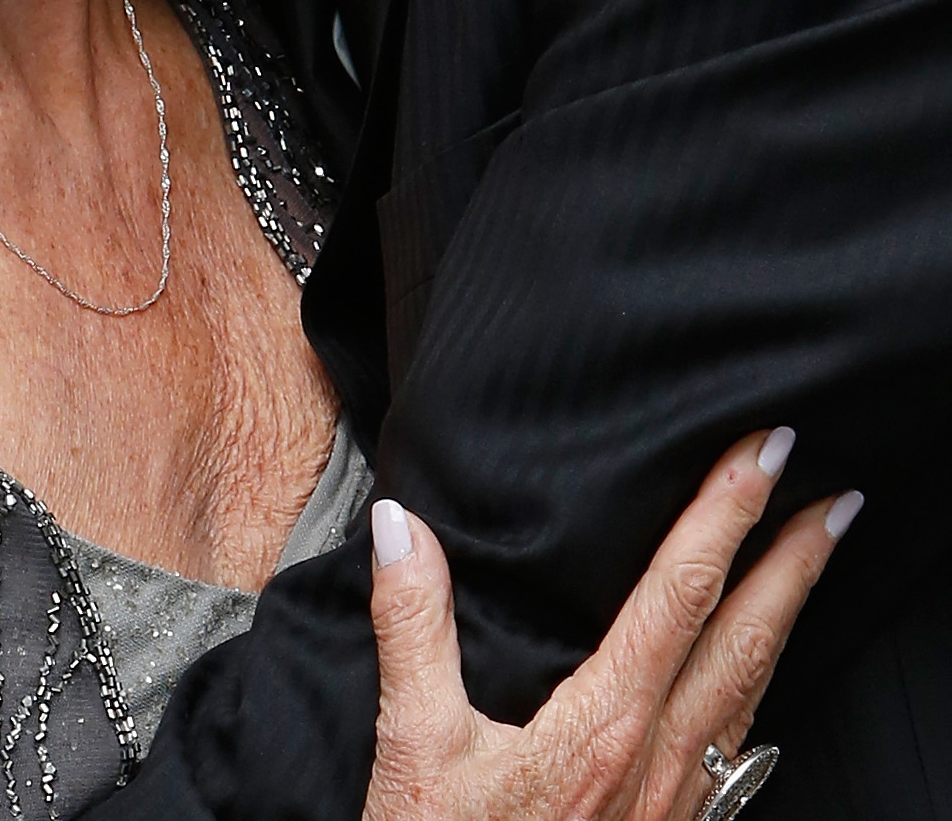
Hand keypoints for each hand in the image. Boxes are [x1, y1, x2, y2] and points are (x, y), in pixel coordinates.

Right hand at [363, 430, 860, 820]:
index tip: (765, 453)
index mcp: (604, 725)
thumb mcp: (415, 748)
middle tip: (838, 498)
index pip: (680, 592)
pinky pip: (737, 747)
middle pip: (745, 640)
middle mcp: (657, 762)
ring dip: (788, 621)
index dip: (727, 514)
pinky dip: (759, 689)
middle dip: (795, 561)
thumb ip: (413, 627)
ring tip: (813, 566)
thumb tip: (400, 525)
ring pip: (753, 694)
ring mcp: (673, 806)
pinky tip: (758, 682)